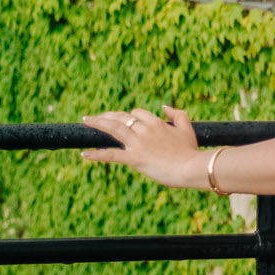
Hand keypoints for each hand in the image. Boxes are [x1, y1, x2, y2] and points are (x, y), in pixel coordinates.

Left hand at [81, 105, 203, 187]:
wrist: (190, 167)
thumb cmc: (190, 150)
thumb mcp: (186, 128)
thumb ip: (177, 114)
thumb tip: (164, 107)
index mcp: (155, 122)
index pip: (136, 113)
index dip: (129, 117)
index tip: (125, 123)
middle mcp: (144, 129)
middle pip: (121, 117)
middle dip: (107, 116)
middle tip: (95, 118)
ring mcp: (138, 143)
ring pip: (114, 129)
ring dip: (98, 123)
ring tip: (86, 121)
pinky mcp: (134, 158)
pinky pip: (112, 155)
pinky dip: (97, 154)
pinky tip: (84, 154)